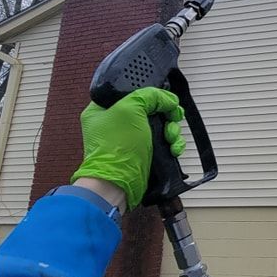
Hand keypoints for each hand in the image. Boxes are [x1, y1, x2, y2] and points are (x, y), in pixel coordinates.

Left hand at [71, 87, 184, 211]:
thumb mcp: (132, 108)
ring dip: (171, 130)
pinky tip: (173, 147)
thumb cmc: (115, 149)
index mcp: (103, 108)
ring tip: (170, 137)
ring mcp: (130, 139)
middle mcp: (116, 123)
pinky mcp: (142, 153)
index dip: (150, 93)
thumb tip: (168, 99)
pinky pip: (163, 142)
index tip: (163, 98)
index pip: (132, 91)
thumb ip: (151, 95)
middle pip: (151, 108)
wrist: (118, 185)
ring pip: (160, 125)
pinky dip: (172, 144)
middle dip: (166, 114)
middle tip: (172, 117)